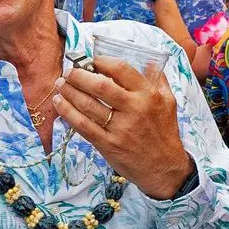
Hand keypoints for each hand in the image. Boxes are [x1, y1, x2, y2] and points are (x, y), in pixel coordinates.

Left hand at [54, 55, 193, 198]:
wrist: (164, 168)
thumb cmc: (165, 133)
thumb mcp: (169, 102)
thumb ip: (158, 80)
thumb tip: (149, 61)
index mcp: (148, 95)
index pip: (121, 70)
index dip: (102, 62)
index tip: (92, 61)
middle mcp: (134, 109)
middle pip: (100, 86)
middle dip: (79, 75)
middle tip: (69, 72)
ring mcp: (120, 128)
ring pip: (88, 105)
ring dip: (69, 92)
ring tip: (60, 84)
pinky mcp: (108, 144)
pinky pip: (83, 125)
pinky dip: (68, 112)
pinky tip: (59, 103)